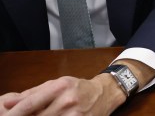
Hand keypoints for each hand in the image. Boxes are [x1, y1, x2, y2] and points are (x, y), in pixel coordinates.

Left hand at [0, 75, 123, 115]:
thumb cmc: (78, 88)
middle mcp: (68, 101)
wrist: (104, 93)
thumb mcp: (57, 83)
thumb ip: (32, 93)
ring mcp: (75, 115)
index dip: (15, 113)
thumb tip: (7, 102)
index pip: (30, 104)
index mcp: (60, 87)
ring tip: (44, 115)